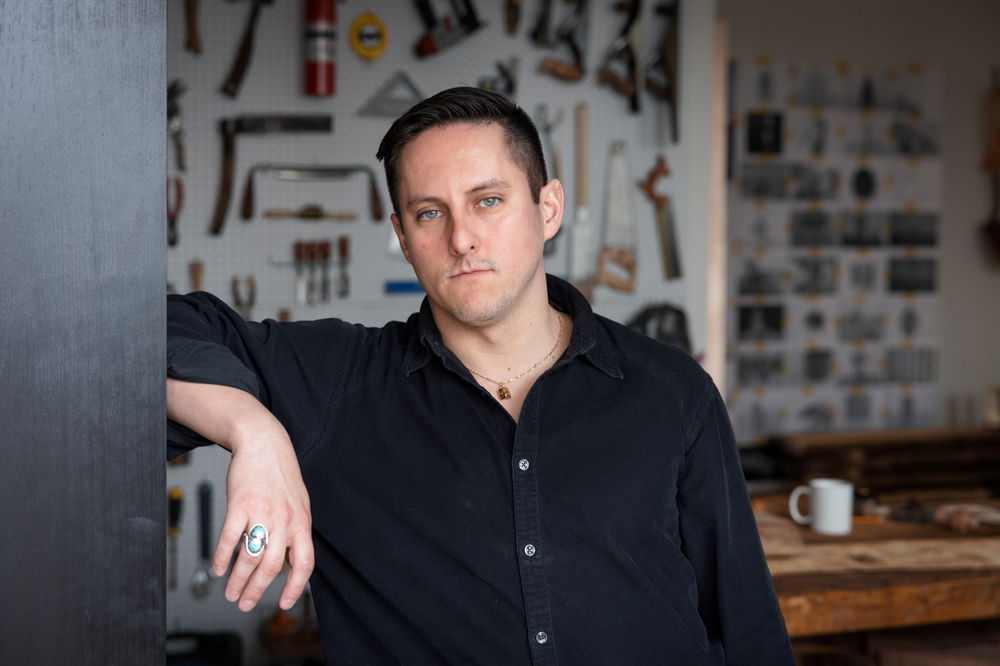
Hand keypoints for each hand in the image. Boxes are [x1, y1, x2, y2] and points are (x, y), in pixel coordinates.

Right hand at [214, 421, 313, 611]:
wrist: (264, 443)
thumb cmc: (280, 476)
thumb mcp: (298, 504)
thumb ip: (295, 533)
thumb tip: (288, 563)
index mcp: (301, 522)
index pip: (304, 563)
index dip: (295, 587)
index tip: (283, 603)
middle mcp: (284, 520)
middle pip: (272, 566)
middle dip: (257, 590)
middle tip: (245, 604)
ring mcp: (262, 512)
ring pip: (250, 557)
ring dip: (238, 580)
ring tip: (230, 593)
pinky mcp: (240, 504)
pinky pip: (230, 537)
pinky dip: (223, 557)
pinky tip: (218, 568)